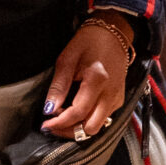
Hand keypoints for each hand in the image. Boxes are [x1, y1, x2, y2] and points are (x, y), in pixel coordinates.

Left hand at [42, 11, 131, 138]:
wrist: (113, 33)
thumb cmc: (88, 42)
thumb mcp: (67, 59)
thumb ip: (58, 86)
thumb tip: (49, 109)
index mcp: (97, 80)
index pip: (78, 113)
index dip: (60, 123)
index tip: (45, 125)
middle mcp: (110, 93)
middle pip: (90, 128)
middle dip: (70, 131)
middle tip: (54, 124)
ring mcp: (117, 98)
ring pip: (98, 126)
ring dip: (79, 128)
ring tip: (63, 118)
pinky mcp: (119, 99)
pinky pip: (104, 119)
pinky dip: (88, 121)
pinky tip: (77, 112)